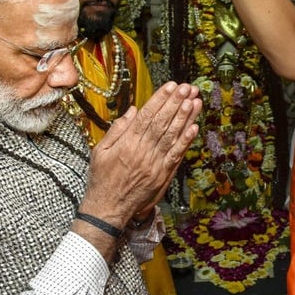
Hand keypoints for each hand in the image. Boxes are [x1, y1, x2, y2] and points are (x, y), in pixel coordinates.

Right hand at [81, 82, 200, 226]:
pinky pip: (176, 155)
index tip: (170, 86)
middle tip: (187, 88)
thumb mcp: (100, 151)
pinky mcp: (162, 175)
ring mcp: (154, 164)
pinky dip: (186, 141)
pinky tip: (194, 127)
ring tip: (194, 100)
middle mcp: (142, 152)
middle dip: (176, 103)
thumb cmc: (102, 179)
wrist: (108, 208)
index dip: (160, 100)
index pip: (147, 116)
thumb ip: (117, 129)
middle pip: (162, 123)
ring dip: (185, 117)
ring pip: (172, 136)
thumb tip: (133, 110)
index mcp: (126, 143)